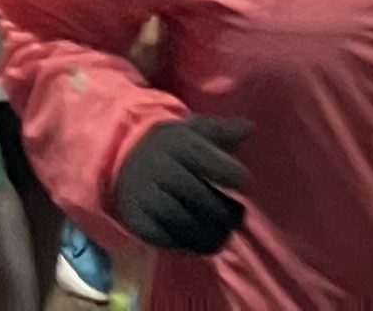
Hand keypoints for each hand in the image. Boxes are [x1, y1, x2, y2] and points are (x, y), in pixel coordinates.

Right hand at [111, 115, 251, 253]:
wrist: (122, 158)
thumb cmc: (170, 146)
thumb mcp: (193, 130)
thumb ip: (222, 130)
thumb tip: (250, 127)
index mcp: (176, 143)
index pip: (205, 158)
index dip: (230, 173)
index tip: (244, 183)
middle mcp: (158, 168)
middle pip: (196, 193)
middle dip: (223, 210)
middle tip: (238, 218)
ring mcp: (144, 195)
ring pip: (180, 219)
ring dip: (207, 232)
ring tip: (224, 235)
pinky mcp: (135, 219)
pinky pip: (162, 238)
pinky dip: (184, 244)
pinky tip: (198, 241)